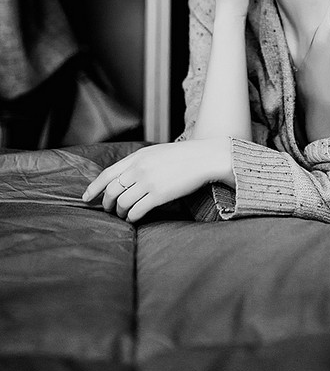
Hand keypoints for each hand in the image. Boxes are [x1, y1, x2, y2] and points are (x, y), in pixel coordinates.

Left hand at [81, 138, 233, 222]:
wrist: (203, 158)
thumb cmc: (182, 157)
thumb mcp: (155, 153)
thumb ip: (138, 163)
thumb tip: (123, 178)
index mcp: (137, 157)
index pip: (106, 174)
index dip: (93, 187)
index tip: (86, 197)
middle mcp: (138, 169)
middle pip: (111, 190)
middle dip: (106, 203)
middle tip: (108, 209)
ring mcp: (148, 182)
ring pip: (122, 203)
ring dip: (120, 212)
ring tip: (123, 214)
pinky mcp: (158, 195)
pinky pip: (136, 211)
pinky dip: (131, 217)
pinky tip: (133, 218)